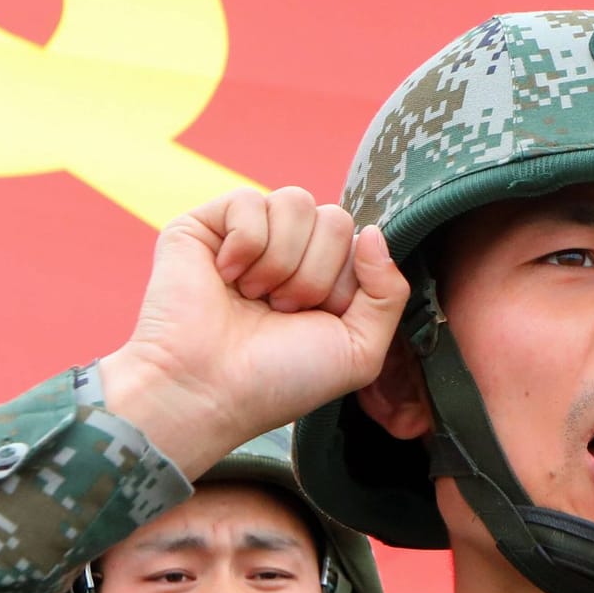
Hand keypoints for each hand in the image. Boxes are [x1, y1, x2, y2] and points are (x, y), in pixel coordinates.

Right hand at [99, 187, 410, 478]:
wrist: (208, 391)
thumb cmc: (278, 380)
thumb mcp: (359, 351)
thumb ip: (388, 293)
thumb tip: (372, 231)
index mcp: (324, 279)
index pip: (359, 241)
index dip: (343, 284)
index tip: (311, 321)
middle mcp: (288, 253)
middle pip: (335, 218)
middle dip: (313, 275)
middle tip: (279, 313)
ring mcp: (247, 236)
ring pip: (296, 202)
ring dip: (280, 263)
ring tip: (253, 298)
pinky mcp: (205, 224)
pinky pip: (248, 201)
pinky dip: (244, 246)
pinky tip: (224, 278)